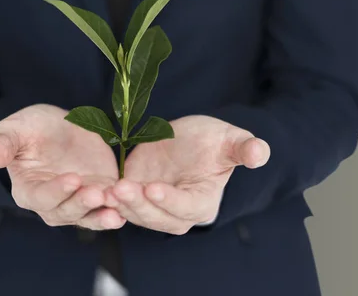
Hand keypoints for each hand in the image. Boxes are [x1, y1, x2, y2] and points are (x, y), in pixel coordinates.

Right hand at [0, 104, 124, 229]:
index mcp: (28, 190)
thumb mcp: (15, 129)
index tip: (73, 179)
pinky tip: (129, 209)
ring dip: (103, 215)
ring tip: (118, 210)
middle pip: (66, 211)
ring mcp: (77, 201)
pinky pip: (108, 208)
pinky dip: (118, 210)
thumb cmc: (30, 128)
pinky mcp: (99, 194)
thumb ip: (4, 145)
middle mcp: (52, 203)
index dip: (57, 191)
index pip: (41, 197)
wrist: (59, 126)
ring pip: (89, 216)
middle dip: (83, 204)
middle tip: (98, 192)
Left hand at [105, 115, 269, 234]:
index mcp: (202, 202)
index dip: (170, 201)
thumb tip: (261, 152)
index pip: (186, 208)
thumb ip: (244, 148)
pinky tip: (96, 189)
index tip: (153, 188)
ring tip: (107, 189)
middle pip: (158, 217)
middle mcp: (178, 212)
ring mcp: (154, 206)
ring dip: (121, 204)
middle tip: (121, 188)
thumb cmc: (213, 140)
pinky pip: (121, 204)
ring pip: (136, 213)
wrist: (188, 139)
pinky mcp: (136, 195)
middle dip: (139, 205)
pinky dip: (109, 200)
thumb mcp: (229, 139)